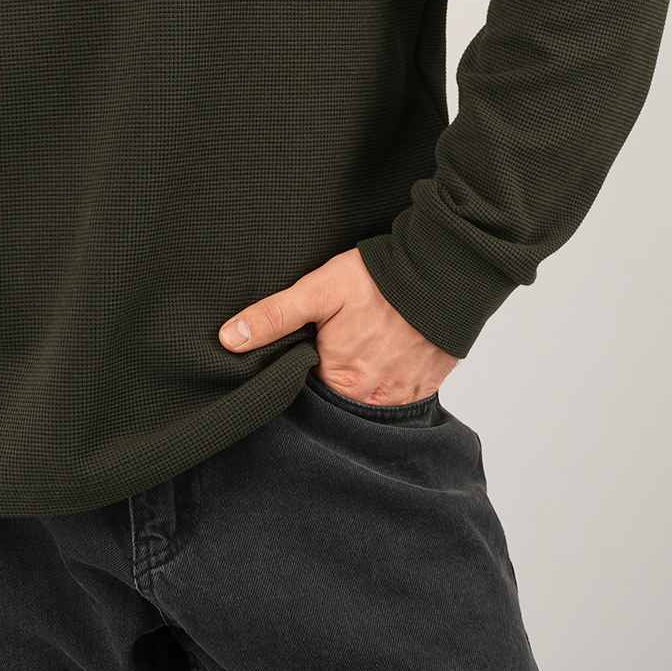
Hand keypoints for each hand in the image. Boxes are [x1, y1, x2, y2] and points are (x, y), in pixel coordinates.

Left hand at [218, 245, 458, 404]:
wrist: (442, 271)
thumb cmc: (378, 279)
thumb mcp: (318, 290)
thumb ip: (274, 317)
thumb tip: (229, 340)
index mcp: (340, 381)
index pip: (307, 391)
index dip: (300, 371)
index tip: (303, 349)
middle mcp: (372, 399)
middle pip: (338, 397)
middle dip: (330, 376)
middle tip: (333, 341)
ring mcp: (402, 395)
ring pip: (369, 399)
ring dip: (361, 380)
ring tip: (361, 345)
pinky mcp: (426, 386)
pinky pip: (399, 394)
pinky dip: (389, 378)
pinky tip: (385, 352)